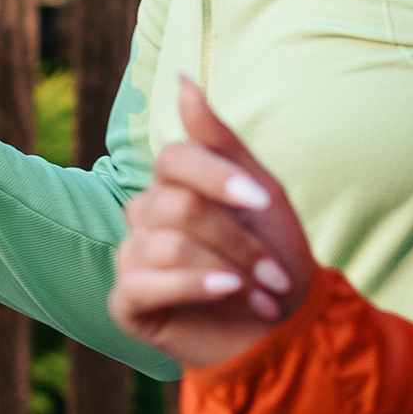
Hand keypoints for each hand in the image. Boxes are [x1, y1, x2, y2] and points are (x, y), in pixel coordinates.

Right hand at [110, 78, 316, 370]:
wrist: (286, 334)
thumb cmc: (275, 259)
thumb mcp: (260, 194)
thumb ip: (219, 141)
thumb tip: (183, 80)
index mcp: (172, 185)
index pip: (174, 159)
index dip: (219, 178)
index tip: (263, 204)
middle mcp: (144, 217)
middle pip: (177, 206)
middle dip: (237, 240)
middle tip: (276, 272)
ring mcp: (131, 260)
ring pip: (166, 245)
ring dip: (228, 269)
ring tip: (263, 294)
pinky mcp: (126, 304)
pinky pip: (143, 283)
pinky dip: (195, 286)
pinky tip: (228, 293)